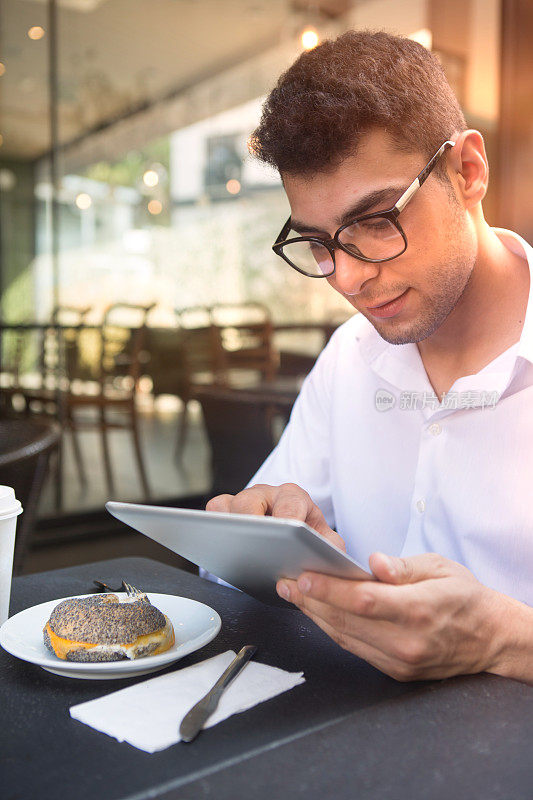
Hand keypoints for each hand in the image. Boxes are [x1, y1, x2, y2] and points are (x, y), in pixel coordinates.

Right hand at [206, 483, 344, 550]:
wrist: (295, 542)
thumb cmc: (310, 540)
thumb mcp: (328, 545)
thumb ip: (331, 549)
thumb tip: (320, 559)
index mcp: (295, 498)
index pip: (289, 504)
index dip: (286, 520)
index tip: (286, 535)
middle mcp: (268, 494)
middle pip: (250, 501)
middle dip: (250, 523)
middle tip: (255, 545)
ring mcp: (245, 500)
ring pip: (228, 505)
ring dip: (229, 527)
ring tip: (235, 548)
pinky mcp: (227, 511)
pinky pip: (214, 511)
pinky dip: (213, 525)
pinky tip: (222, 547)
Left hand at [276, 552, 507, 680]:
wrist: (489, 638)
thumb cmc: (464, 597)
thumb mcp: (440, 567)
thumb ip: (403, 567)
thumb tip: (374, 563)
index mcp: (418, 610)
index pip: (363, 600)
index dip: (328, 590)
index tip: (302, 577)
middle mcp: (406, 641)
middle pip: (346, 621)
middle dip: (309, 600)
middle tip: (284, 581)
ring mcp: (399, 660)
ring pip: (344, 637)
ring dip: (314, 615)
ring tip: (292, 595)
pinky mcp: (394, 671)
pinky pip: (354, 648)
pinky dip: (332, 629)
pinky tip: (317, 613)